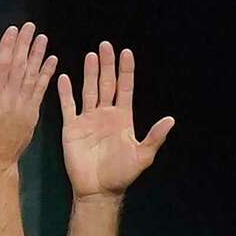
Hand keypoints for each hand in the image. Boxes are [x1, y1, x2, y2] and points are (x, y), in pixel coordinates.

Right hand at [0, 22, 57, 168]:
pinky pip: (41, 90)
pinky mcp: (33, 113)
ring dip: (38, 55)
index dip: (8, 46)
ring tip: (43, 38)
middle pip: (20, 66)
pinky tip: (52, 61)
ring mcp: (24, 106)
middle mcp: (9, 99)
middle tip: (31, 26)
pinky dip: (47, 75)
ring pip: (32, 75)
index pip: (2, 65)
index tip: (14, 30)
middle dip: (25, 44)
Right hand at [57, 42, 174, 200]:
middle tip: (106, 45)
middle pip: (106, 84)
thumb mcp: (142, 156)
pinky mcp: (72, 128)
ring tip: (90, 55)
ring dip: (89, 73)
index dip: (126, 71)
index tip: (126, 52)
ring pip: (89, 90)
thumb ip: (154, 137)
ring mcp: (88, 120)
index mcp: (123, 118)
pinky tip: (64, 77)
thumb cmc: (121, 174)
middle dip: (107, 65)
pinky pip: (68, 106)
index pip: (125, 88)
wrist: (97, 190)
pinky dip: (65, 92)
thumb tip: (171, 120)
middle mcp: (105, 114)